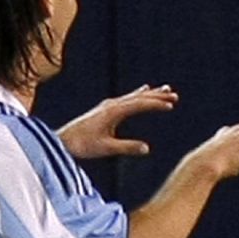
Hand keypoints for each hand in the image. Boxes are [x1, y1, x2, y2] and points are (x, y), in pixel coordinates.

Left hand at [57, 84, 178, 158]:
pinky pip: (127, 98)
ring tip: (165, 90)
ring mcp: (108, 105)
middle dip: (157, 96)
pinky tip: (143, 90)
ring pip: (133, 96)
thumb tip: (147, 148)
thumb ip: (127, 147)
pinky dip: (138, 94)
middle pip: (138, 97)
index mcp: (112, 112)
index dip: (155, 104)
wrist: (64, 141)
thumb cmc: (83, 145)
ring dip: (150, 93)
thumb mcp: (106, 148)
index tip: (170, 105)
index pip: (138, 104)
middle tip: (174, 94)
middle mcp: (111, 105)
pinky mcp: (106, 109)